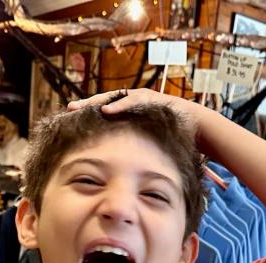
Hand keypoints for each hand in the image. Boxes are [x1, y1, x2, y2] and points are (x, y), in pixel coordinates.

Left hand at [67, 88, 207, 139]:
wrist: (197, 128)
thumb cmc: (172, 138)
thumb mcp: (147, 143)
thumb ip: (133, 147)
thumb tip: (117, 163)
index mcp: (130, 113)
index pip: (104, 111)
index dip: (88, 115)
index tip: (71, 121)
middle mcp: (134, 101)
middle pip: (105, 101)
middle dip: (86, 105)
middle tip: (68, 109)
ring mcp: (143, 98)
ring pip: (115, 98)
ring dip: (97, 102)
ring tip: (80, 107)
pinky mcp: (152, 99)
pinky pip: (132, 101)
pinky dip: (119, 106)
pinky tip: (106, 111)